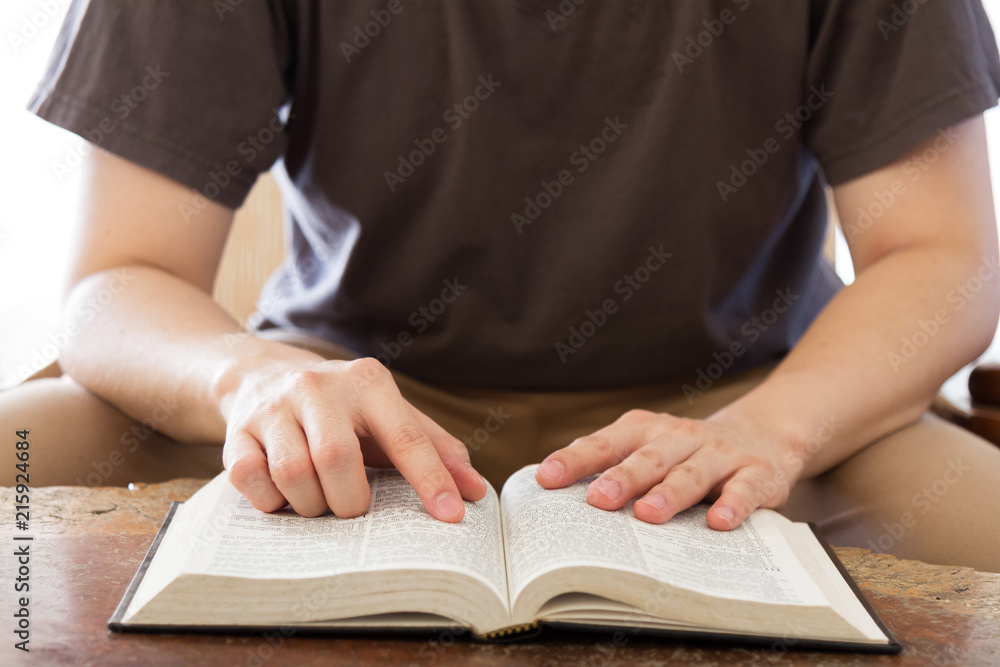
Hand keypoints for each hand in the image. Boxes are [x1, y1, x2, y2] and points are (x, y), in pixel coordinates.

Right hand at [220, 354, 485, 520]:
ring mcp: (274, 407)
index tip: (452, 515)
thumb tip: (476, 491)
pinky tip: (283, 495)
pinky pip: (249, 478)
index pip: (406, 436)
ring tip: (320, 501)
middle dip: (350, 501)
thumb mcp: (391, 414)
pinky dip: (270, 501)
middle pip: (337, 459)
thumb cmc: (344, 407)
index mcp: (368, 383)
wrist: (262, 372)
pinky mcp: (237, 429)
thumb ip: (435, 448)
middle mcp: (319, 387)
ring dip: (311, 505)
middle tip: (354, 509)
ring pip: (292, 473)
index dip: (431, 479)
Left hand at [534, 409, 802, 528]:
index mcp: (646, 430)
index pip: (606, 443)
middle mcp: (681, 437)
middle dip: (622, 477)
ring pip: (691, 474)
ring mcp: (720, 454)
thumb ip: (611, 463)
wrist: (762, 434)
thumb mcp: (649, 447)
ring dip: (669, 494)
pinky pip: (744, 490)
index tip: (547, 477)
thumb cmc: (686, 451)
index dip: (576, 459)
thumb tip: (554, 491)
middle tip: (598, 499)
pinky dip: (732, 505)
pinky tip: (718, 522)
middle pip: (648, 458)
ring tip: (647, 514)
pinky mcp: (756, 473)